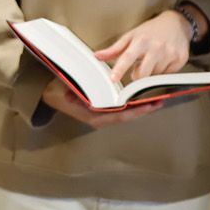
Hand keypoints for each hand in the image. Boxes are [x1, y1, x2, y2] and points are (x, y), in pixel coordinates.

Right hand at [41, 76, 164, 129]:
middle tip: (160, 100)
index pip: (119, 116)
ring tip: (156, 99)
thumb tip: (73, 95)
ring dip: (141, 106)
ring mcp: (103, 115)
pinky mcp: (105, 110)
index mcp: (94, 117)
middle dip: (144, 109)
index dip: (135, 111)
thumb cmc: (58, 92)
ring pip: (127, 113)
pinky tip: (143, 97)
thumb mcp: (65, 90)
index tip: (148, 105)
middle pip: (127, 116)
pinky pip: (123, 109)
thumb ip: (71, 92)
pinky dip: (134, 104)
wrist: (49, 95)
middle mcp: (101, 119)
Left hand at [95, 11, 191, 82]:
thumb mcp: (131, 36)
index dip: (120, 69)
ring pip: (155, 76)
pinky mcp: (180, 59)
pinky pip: (167, 75)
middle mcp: (156, 47)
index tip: (114, 79)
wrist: (176, 23)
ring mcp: (170, 53)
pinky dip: (163, 72)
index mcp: (141, 40)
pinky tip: (163, 60)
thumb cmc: (151, 30)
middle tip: (139, 68)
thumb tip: (97, 56)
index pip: (127, 57)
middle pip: (142, 74)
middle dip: (137, 75)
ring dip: (151, 72)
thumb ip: (114, 49)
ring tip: (153, 59)